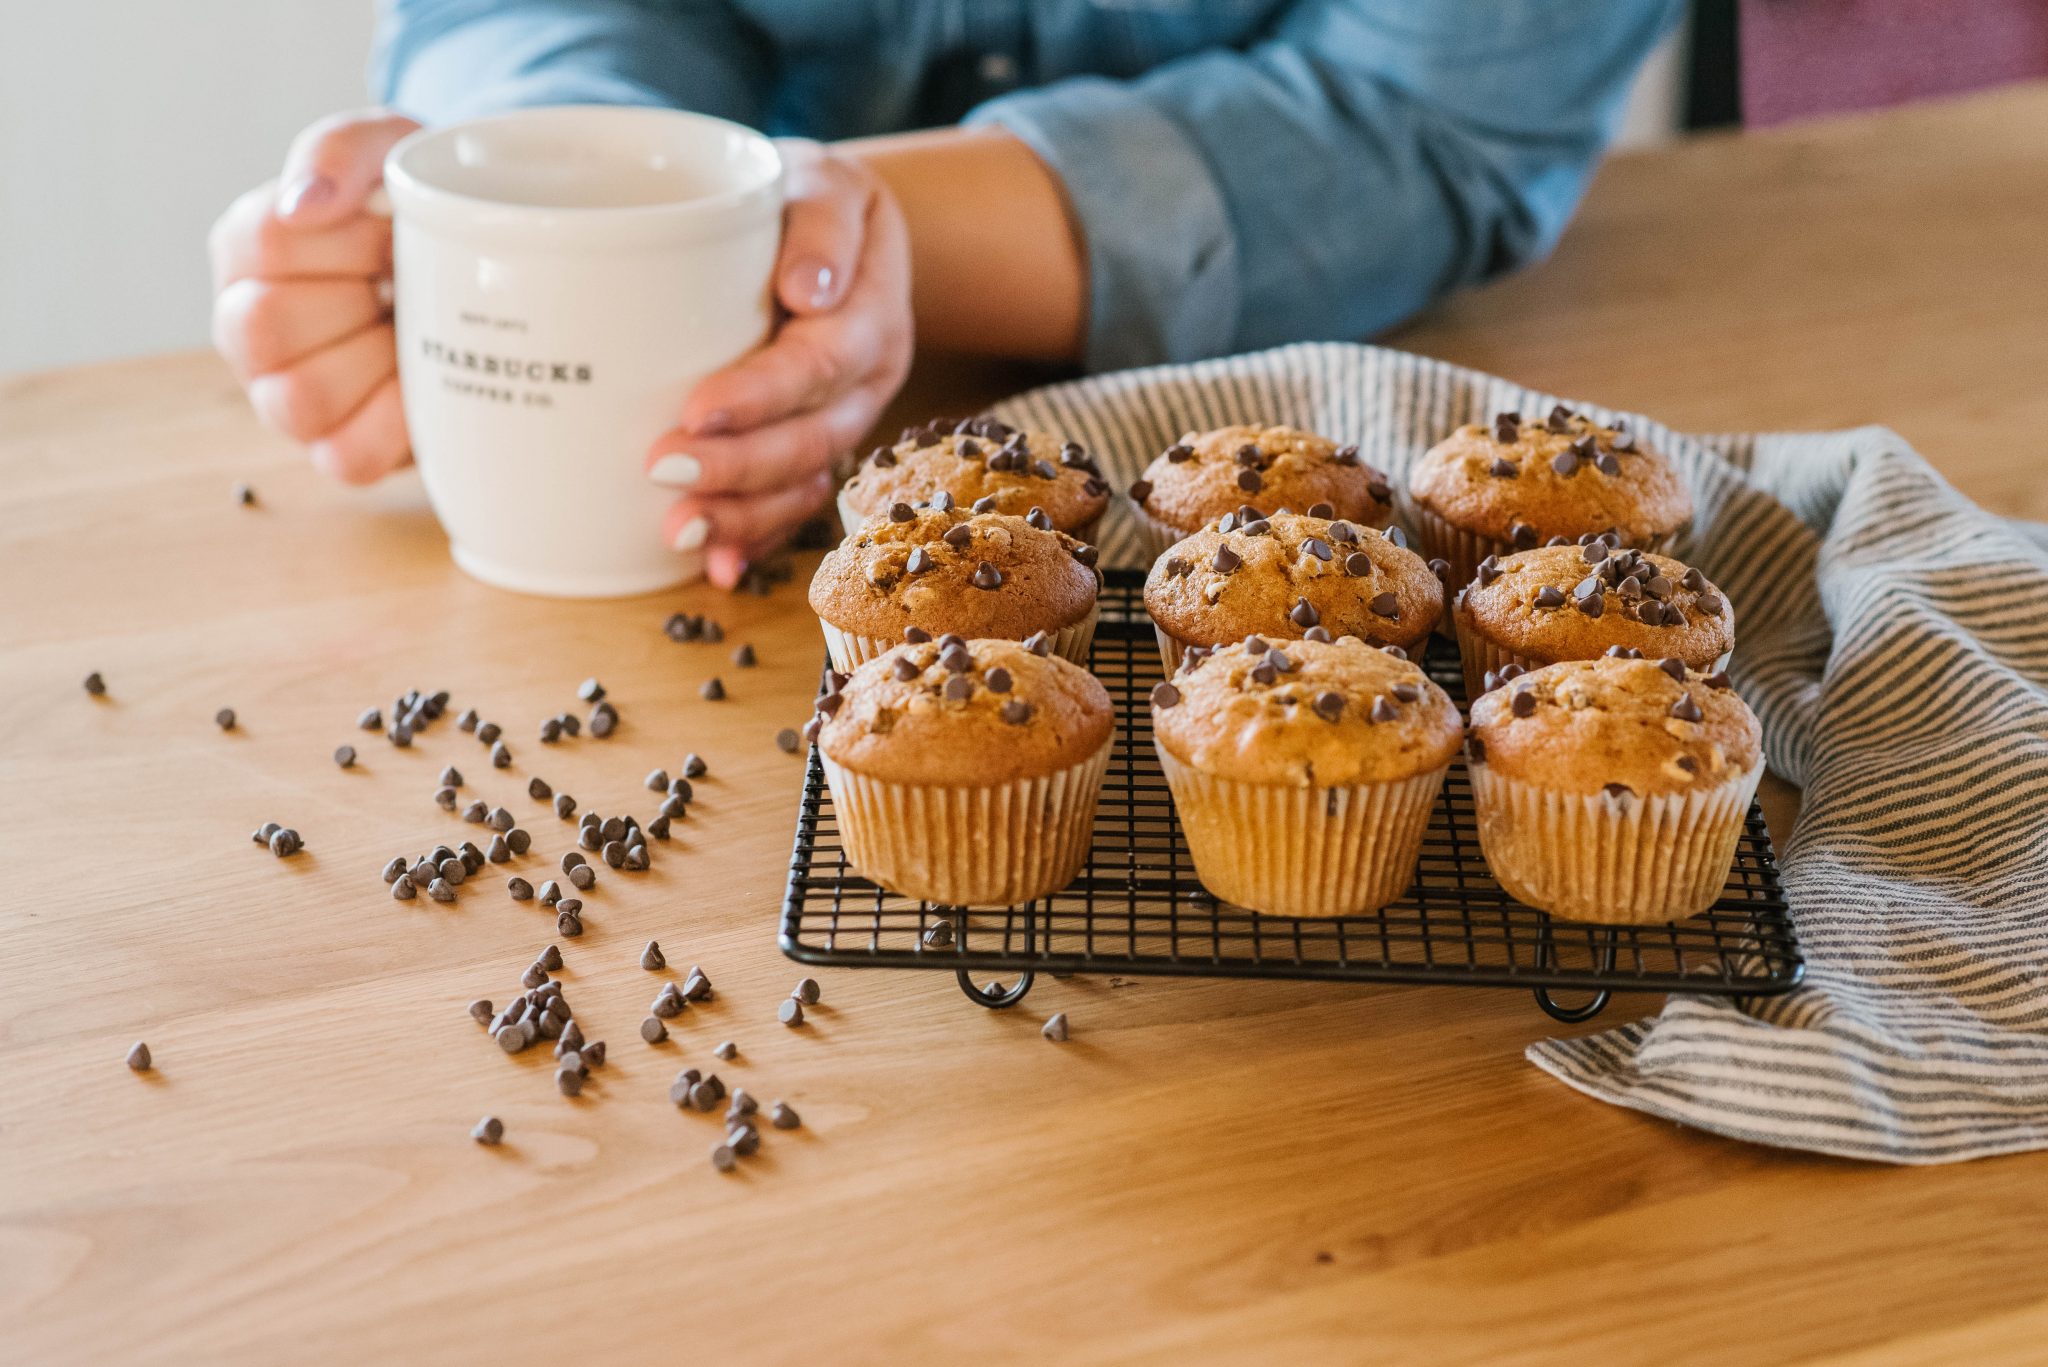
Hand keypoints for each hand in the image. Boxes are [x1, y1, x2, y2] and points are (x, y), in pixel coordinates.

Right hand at [209, 109, 419, 482]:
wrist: (478, 270)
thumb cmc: (415, 212)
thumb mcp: (384, 150)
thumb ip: (336, 152)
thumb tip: (302, 205)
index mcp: (245, 253)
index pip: (264, 243)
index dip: (347, 237)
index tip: (393, 230)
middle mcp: (247, 330)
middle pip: (263, 328)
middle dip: (356, 299)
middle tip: (402, 284)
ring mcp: (285, 399)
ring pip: (298, 399)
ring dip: (374, 361)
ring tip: (412, 332)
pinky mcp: (338, 451)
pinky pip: (346, 457)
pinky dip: (394, 423)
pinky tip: (422, 385)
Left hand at [644, 139, 912, 588]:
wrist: (830, 230)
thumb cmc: (804, 197)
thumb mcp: (823, 178)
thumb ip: (819, 221)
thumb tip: (807, 290)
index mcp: (871, 313)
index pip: (820, 361)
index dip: (761, 393)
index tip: (695, 409)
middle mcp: (866, 380)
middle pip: (813, 436)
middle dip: (740, 466)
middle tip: (663, 469)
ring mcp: (843, 421)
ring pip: (806, 482)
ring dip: (745, 515)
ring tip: (679, 531)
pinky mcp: (814, 448)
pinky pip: (794, 506)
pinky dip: (758, 540)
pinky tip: (717, 569)